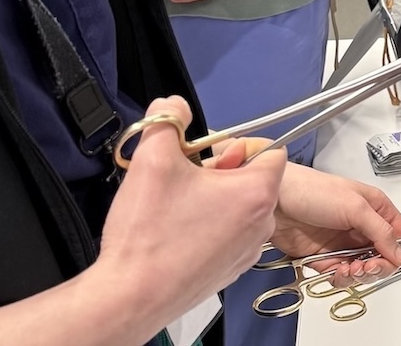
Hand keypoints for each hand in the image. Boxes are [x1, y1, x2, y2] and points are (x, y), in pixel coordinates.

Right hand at [91, 98, 285, 334]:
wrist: (128, 297)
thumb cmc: (148, 233)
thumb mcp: (153, 158)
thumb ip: (166, 120)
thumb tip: (173, 105)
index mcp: (257, 192)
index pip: (272, 150)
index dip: (239, 146)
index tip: (208, 157)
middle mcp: (262, 223)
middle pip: (254, 179)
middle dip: (223, 173)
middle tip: (187, 181)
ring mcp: (247, 251)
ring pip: (241, 208)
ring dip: (215, 200)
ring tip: (178, 208)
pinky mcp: (229, 272)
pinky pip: (230, 236)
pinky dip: (210, 228)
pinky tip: (178, 233)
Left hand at [266, 163, 400, 281]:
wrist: (277, 201)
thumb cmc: (313, 190)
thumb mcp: (355, 207)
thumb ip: (381, 232)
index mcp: (377, 209)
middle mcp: (364, 227)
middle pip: (386, 258)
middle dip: (380, 266)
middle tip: (367, 265)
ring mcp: (346, 243)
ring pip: (365, 270)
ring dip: (359, 273)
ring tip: (348, 267)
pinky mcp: (327, 258)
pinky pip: (343, 276)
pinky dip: (341, 278)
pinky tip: (335, 270)